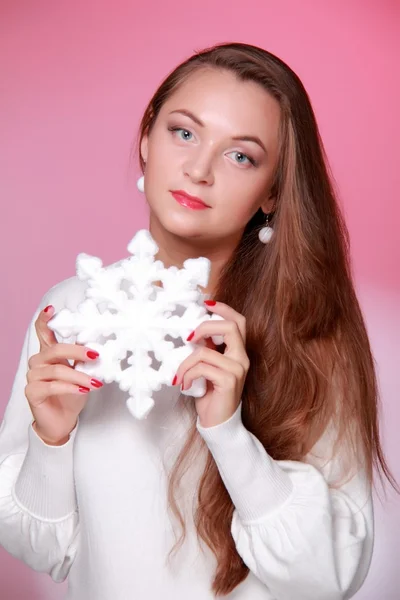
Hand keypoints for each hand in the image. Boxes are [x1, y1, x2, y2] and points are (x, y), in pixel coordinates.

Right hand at [25, 305, 102, 444]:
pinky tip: (83, 390)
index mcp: (49, 352)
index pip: (43, 331)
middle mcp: (38, 361)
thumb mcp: (82, 372)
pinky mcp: (32, 392)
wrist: (63, 420)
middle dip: (78, 351)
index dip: (46, 319)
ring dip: (79, 375)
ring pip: (57, 370)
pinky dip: (70, 387)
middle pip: (55, 349)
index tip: (52, 308)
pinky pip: (51, 386)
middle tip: (97, 356)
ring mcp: (33, 376)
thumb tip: (99, 345)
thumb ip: (85, 358)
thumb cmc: (73, 393)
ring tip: (96, 382)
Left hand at [174, 301, 249, 427]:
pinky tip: (183, 385)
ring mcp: (238, 369)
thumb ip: (205, 348)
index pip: (239, 321)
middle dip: (206, 326)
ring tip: (179, 375)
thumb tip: (191, 332)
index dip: (224, 309)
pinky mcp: (229, 381)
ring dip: (185, 363)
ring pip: (205, 352)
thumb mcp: (207, 366)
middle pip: (231, 327)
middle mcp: (242, 358)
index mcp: (238, 351)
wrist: (218, 423)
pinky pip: (202, 368)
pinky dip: (187, 374)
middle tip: (189, 337)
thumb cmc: (210, 394)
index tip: (207, 302)